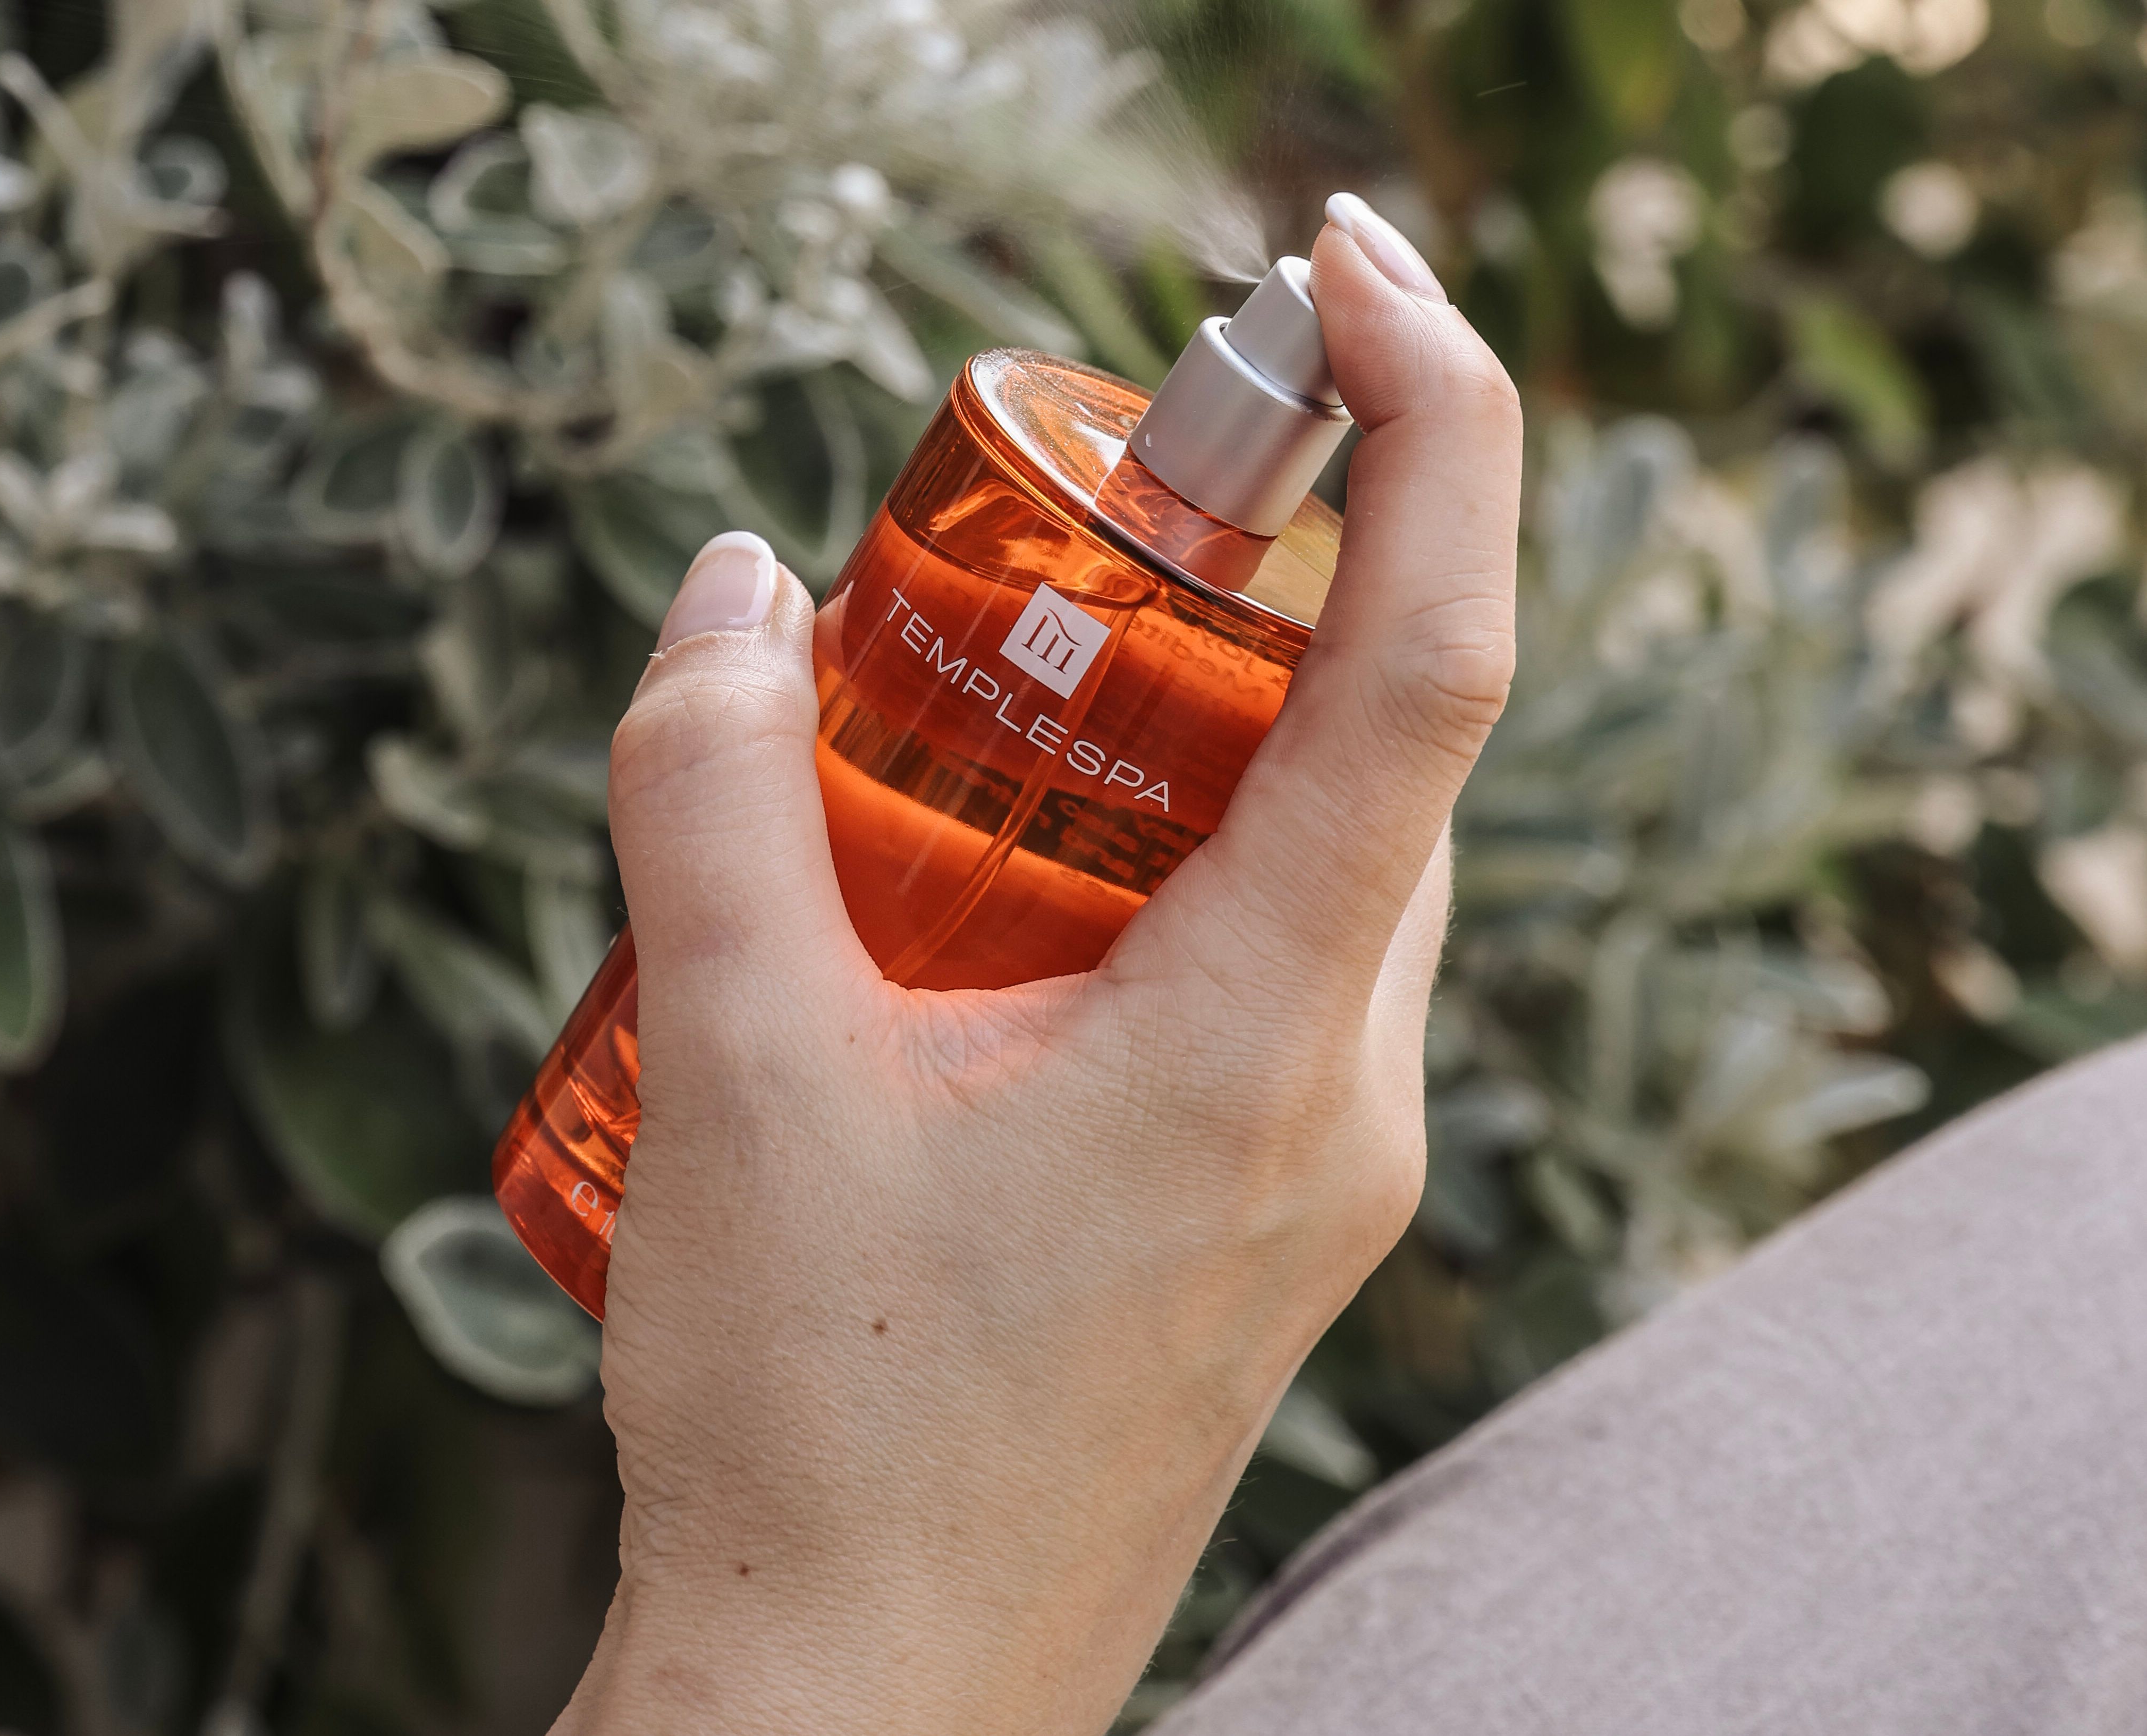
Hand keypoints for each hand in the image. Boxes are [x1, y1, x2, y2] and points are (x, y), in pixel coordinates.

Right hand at [560, 210, 1520, 1735]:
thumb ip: (712, 795)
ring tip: (1020, 690)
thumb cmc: (814, 1421)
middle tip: (1112, 485)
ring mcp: (1320, 1163)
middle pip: (1385, 747)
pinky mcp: (1261, 1210)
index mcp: (1261, 1038)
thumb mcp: (727, 1065)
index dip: (1434, 426)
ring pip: (1329, 860)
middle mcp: (1344, 1092)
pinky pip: (1272, 966)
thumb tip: (721, 598)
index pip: (1431, 663)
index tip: (1349, 274)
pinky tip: (1012, 890)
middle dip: (1282, 567)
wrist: (865, 1700)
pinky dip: (1179, 861)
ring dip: (1211, 731)